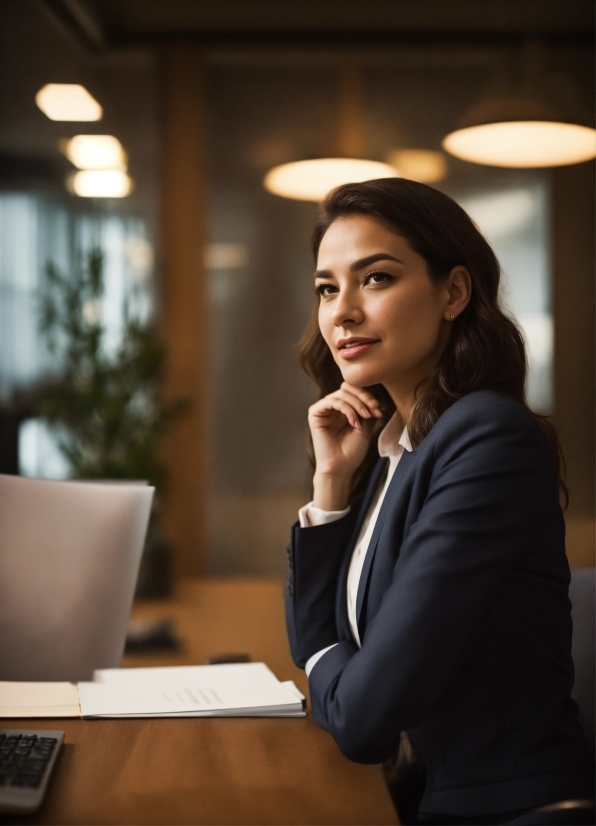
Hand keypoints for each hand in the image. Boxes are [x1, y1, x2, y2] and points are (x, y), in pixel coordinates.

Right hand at [308, 382, 382, 509]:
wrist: (341, 468)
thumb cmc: (352, 451)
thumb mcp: (366, 427)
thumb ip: (367, 410)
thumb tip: (374, 397)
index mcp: (342, 409)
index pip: (354, 391)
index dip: (367, 396)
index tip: (378, 409)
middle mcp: (332, 407)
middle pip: (347, 389)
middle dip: (363, 398)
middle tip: (374, 410)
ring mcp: (323, 410)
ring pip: (341, 394)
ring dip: (357, 404)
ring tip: (365, 417)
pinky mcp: (315, 414)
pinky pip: (332, 402)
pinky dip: (346, 409)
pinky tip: (354, 422)